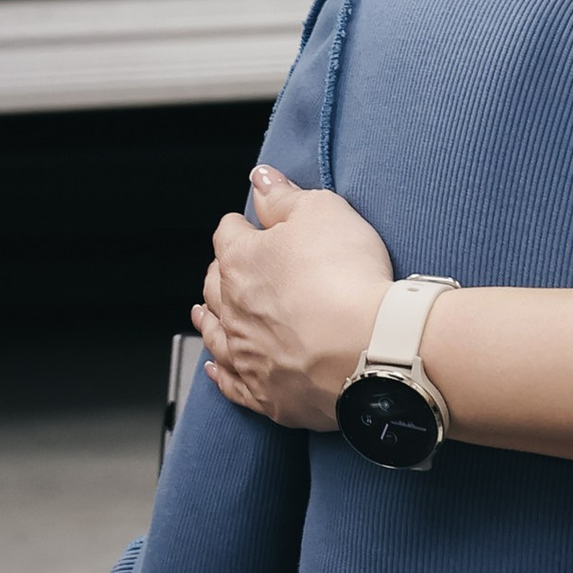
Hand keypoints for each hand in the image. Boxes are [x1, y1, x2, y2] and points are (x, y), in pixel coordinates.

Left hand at [197, 167, 393, 432]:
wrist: (369, 351)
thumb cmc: (347, 279)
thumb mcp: (323, 213)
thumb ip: (285, 196)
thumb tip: (261, 179)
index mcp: (242, 261)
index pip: (230, 233)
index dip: (243, 226)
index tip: (252, 224)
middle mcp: (233, 309)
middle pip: (216, 285)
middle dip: (222, 274)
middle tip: (232, 269)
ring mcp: (246, 354)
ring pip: (215, 334)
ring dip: (209, 321)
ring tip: (203, 314)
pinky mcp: (264, 394)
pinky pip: (230, 383)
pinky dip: (220, 374)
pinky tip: (215, 369)